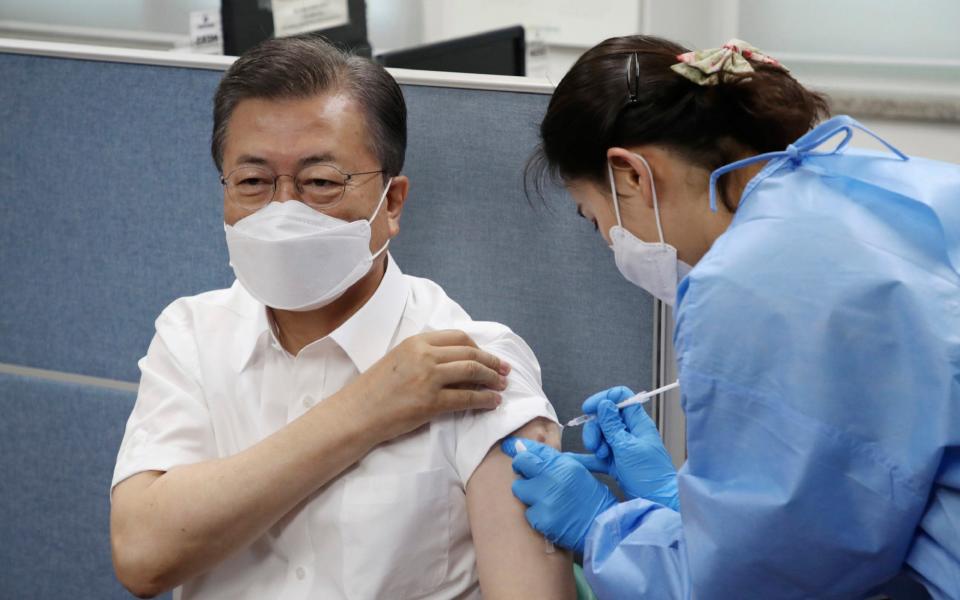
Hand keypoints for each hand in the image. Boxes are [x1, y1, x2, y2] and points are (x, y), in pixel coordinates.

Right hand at [343, 330, 509, 441]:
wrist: (357, 413)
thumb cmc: (375, 389)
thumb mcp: (399, 360)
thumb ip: (425, 355)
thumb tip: (457, 361)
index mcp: (416, 341)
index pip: (459, 337)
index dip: (479, 347)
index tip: (488, 356)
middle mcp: (424, 355)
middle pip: (470, 353)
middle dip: (492, 362)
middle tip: (504, 371)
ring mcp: (428, 378)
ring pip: (472, 371)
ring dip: (492, 379)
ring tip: (501, 386)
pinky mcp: (430, 402)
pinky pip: (467, 398)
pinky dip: (484, 400)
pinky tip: (492, 403)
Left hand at [502, 437, 616, 553]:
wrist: (602, 528)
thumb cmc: (592, 498)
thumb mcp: (578, 470)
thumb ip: (553, 458)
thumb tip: (524, 447)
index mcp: (563, 464)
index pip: (532, 451)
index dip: (521, 451)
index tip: (510, 447)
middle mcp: (552, 478)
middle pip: (520, 464)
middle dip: (523, 471)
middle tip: (533, 480)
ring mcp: (545, 499)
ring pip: (519, 489)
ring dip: (528, 495)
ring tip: (546, 501)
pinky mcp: (541, 519)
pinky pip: (527, 512)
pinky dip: (536, 515)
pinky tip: (550, 517)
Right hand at [573, 386, 678, 509]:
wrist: (659, 502)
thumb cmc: (650, 475)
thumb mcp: (627, 447)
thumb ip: (613, 425)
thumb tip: (604, 404)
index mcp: (637, 423)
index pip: (621, 398)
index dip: (603, 399)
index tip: (588, 408)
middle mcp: (630, 432)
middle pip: (605, 417)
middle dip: (595, 428)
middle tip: (594, 444)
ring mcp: (622, 448)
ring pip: (600, 436)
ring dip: (594, 444)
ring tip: (599, 456)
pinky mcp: (616, 463)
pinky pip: (597, 456)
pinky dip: (587, 458)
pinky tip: (574, 462)